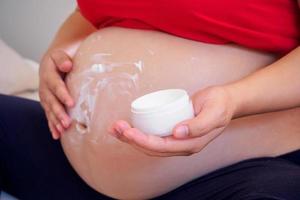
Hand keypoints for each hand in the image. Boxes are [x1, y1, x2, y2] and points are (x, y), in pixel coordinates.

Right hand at [39, 49, 73, 138]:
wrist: (53, 62)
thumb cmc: (62, 57)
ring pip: (49, 110)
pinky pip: (49, 115)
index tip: (71, 103)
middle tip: (67, 123)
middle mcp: (44, 87)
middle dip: (59, 112)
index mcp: (48, 73)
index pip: (56, 85)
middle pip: (51, 101)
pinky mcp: (48, 103)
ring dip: (55, 121)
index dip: (62, 94)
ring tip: (62, 131)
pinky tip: (56, 135)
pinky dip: (52, 125)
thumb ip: (62, 58)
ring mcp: (45, 96)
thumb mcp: (61, 54)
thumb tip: (67, 65)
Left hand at [108, 86, 236, 155]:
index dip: (143, 141)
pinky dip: (138, 132)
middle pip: (151, 148)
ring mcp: (176, 139)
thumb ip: (198, 125)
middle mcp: (181, 145)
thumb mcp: (213, 112)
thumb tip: (177, 132)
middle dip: (132, 139)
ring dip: (131, 137)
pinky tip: (128, 126)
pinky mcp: (172, 131)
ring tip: (115, 128)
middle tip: (116, 127)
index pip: (161, 147)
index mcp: (190, 144)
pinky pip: (153, 135)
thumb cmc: (220, 105)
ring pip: (149, 143)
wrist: (226, 101)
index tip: (129, 131)